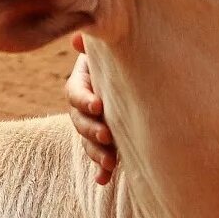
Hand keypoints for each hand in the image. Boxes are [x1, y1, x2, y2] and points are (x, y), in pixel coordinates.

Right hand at [65, 33, 117, 184]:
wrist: (144, 78)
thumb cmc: (127, 57)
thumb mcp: (112, 52)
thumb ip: (96, 47)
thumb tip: (78, 38)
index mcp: (84, 82)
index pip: (74, 92)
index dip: (83, 99)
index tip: (98, 105)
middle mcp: (85, 106)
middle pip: (78, 121)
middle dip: (90, 130)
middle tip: (106, 135)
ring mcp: (94, 125)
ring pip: (88, 142)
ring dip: (97, 153)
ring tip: (110, 161)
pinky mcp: (107, 141)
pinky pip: (100, 158)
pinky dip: (101, 169)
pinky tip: (104, 179)